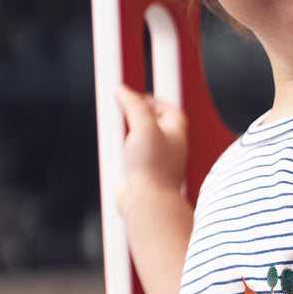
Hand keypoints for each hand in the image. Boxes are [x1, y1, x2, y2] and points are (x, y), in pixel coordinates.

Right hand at [115, 85, 188, 209]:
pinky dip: (124, 154)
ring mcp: (157, 165)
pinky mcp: (143, 178)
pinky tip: (116, 153)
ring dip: (131, 135)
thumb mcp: (143, 126)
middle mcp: (169, 151)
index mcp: (176, 136)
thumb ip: (134, 106)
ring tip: (117, 128)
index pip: (170, 111)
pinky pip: (134, 160)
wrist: (147, 202)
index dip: (154, 101)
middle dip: (141, 115)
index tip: (136, 97)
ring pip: (145, 143)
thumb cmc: (153, 169)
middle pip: (157, 126)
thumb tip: (123, 91)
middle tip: (125, 109)